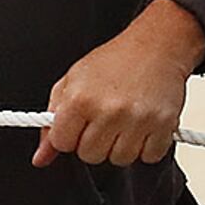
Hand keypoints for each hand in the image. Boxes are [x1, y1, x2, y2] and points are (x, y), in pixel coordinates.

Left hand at [36, 0, 204, 167]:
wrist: (157, 45)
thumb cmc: (116, 61)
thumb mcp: (73, 82)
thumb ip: (52, 121)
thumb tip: (41, 157)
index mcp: (80, 99)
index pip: (62, 143)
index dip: (69, 136)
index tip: (79, 125)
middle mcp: (108, 111)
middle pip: (90, 156)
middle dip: (96, 142)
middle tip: (105, 120)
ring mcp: (137, 119)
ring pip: (119, 159)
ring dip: (122, 145)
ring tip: (126, 121)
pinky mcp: (163, 125)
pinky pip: (149, 157)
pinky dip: (147, 146)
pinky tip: (144, 125)